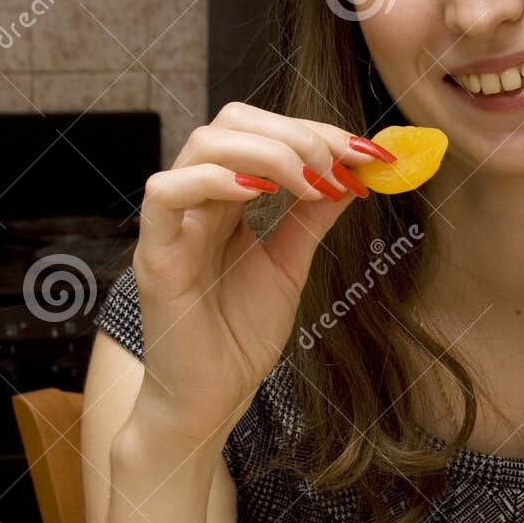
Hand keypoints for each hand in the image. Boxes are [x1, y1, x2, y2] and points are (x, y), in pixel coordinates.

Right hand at [131, 101, 381, 453]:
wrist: (211, 399)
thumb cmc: (239, 337)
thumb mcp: (289, 265)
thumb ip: (312, 216)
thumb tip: (352, 174)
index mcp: (225, 199)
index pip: (261, 132)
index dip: (315, 131)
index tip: (367, 151)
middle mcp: (195, 201)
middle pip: (230, 122)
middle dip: (294, 134)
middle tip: (338, 166)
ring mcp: (172, 226)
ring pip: (202, 146)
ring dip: (267, 151)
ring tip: (311, 181)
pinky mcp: (156, 257)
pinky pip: (165, 195)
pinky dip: (214, 180)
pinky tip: (260, 194)